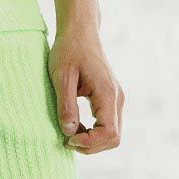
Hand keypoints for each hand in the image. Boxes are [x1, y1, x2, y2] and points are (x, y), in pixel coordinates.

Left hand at [49, 23, 122, 152]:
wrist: (80, 32)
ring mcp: (116, 98)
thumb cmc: (69, 49)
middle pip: (114, 138)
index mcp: (107, 92)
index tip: (68, 139)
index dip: (90, 143)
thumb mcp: (61, 76)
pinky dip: (94, 132)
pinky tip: (76, 127)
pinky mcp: (111, 99)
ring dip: (92, 141)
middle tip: (66, 140)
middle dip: (91, 146)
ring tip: (69, 134)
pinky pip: (108, 125)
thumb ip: (66, 105)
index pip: (109, 132)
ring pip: (113, 134)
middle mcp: (117, 97)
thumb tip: (69, 132)